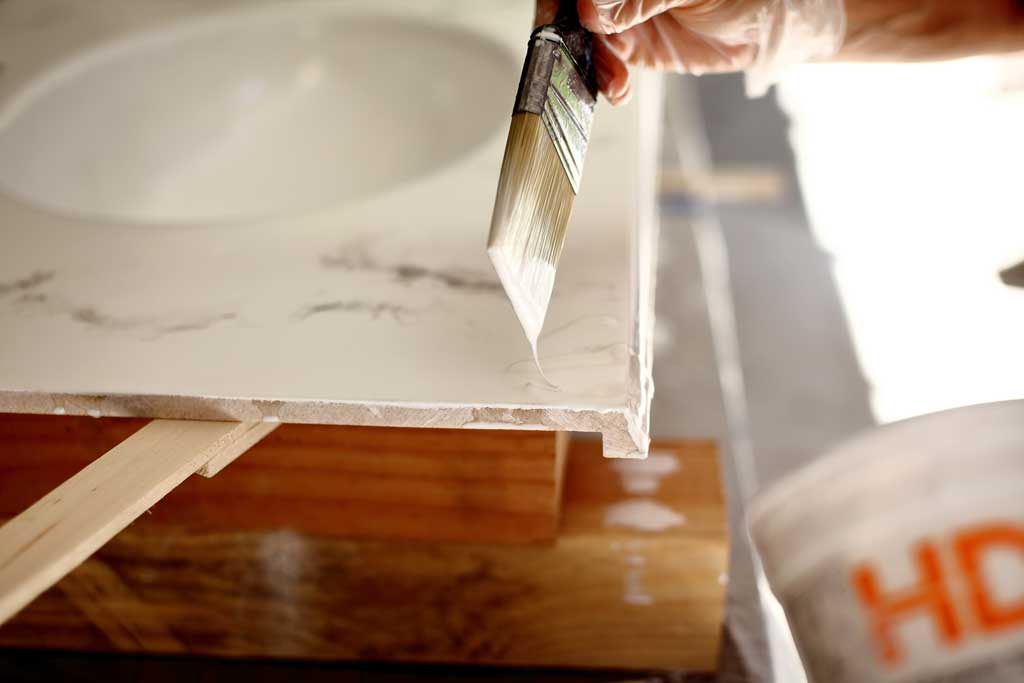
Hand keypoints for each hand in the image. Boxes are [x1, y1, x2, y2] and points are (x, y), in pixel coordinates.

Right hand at [536, 0, 845, 103]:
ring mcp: (622, 17)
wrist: (764, 28)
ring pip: (585, 38)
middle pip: (574, 9)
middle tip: (571, 51)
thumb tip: (592, 8)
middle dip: (568, 32)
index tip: (573, 13)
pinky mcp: (632, 47)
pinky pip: (605, 64)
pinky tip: (617, 89)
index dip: (565, 0)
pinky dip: (606, 80)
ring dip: (590, 62)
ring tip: (612, 78)